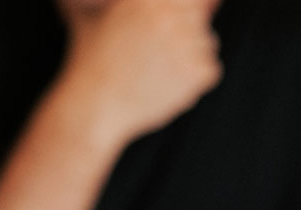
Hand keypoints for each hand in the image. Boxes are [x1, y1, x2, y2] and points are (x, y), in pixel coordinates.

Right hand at [56, 0, 222, 148]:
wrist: (93, 106)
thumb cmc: (89, 63)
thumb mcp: (93, 15)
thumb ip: (110, 0)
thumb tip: (154, 0)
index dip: (177, 17)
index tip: (162, 35)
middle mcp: (167, 15)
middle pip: (198, 17)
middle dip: (183, 36)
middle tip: (155, 58)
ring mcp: (183, 42)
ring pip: (207, 43)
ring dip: (190, 58)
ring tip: (156, 73)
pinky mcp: (195, 71)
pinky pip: (211, 70)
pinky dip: (194, 83)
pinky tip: (164, 87)